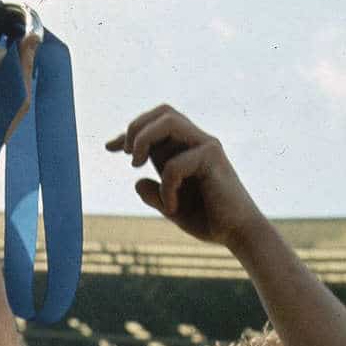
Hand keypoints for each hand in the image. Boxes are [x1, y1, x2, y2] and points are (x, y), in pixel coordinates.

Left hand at [105, 105, 265, 249]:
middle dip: (135, 127)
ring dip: (143, 139)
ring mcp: (206, 146)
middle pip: (162, 111)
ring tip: (136, 165)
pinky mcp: (213, 158)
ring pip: (169, 121)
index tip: (108, 147)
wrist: (237, 234)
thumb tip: (137, 182)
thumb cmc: (208, 220)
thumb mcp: (171, 207)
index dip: (129, 131)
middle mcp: (196, 142)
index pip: (155, 125)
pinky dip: (165, 187)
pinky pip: (174, 165)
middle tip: (128, 156)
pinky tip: (171, 207)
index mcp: (184, 149)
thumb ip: (154, 194)